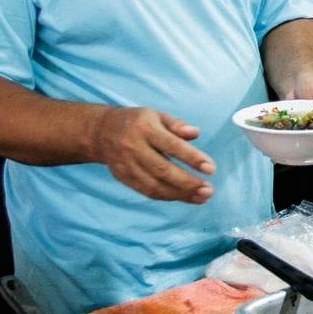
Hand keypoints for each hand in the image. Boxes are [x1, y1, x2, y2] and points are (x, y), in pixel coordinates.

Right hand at [92, 107, 216, 203]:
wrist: (101, 132)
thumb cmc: (137, 122)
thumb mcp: (156, 115)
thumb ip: (177, 124)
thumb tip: (195, 133)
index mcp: (145, 128)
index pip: (171, 145)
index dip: (192, 158)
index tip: (211, 168)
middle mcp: (134, 147)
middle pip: (163, 170)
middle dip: (188, 183)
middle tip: (209, 190)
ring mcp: (127, 165)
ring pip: (154, 186)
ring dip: (180, 195)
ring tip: (201, 197)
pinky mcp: (124, 177)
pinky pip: (147, 191)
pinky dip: (167, 196)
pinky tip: (184, 197)